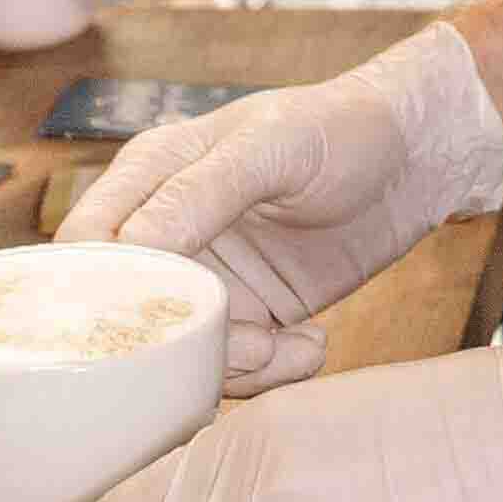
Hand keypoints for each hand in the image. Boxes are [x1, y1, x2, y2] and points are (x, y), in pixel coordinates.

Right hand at [45, 21, 502, 395]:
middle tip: (251, 343)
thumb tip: (129, 247)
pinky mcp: (252, 316)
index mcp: (151, 178)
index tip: (159, 318)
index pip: (84, 247)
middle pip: (130, 316)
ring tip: (295, 347)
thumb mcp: (274, 146)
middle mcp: (167, 235)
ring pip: (181, 353)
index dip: (103, 292)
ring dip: (236, 368)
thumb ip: (201, 192)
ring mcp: (210, 280)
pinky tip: (314, 346)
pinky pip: (238, 367)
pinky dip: (273, 373)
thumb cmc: (341, 128)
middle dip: (182, 345)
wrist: (417, 159)